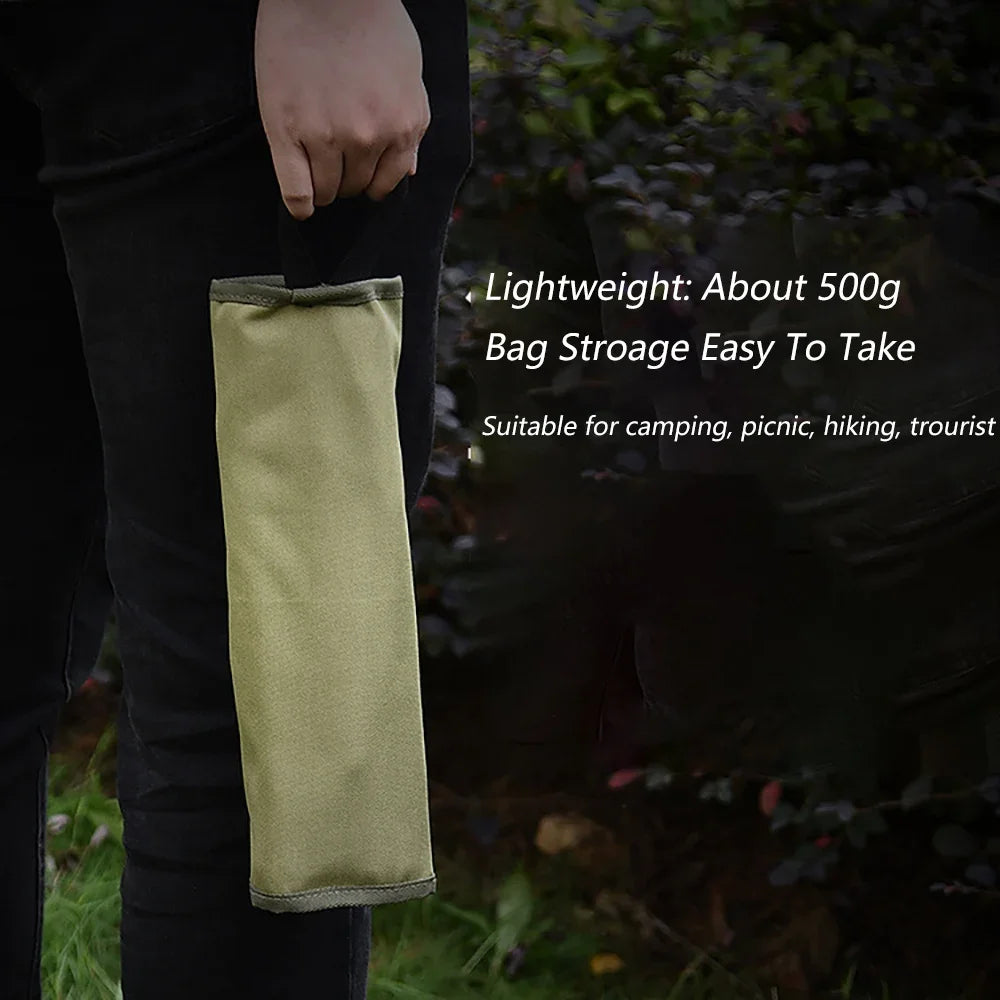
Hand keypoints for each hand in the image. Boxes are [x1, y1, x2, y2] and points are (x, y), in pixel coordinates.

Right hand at [255, 0, 429, 219]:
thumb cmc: (372, 22)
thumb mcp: (409, 73)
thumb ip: (412, 124)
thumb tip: (408, 170)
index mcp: (403, 126)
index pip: (387, 183)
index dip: (372, 181)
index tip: (359, 174)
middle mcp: (369, 138)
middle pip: (355, 187)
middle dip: (347, 179)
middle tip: (333, 158)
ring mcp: (327, 137)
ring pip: (327, 191)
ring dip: (323, 186)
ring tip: (314, 165)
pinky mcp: (288, 130)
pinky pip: (296, 190)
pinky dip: (299, 204)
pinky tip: (301, 206)